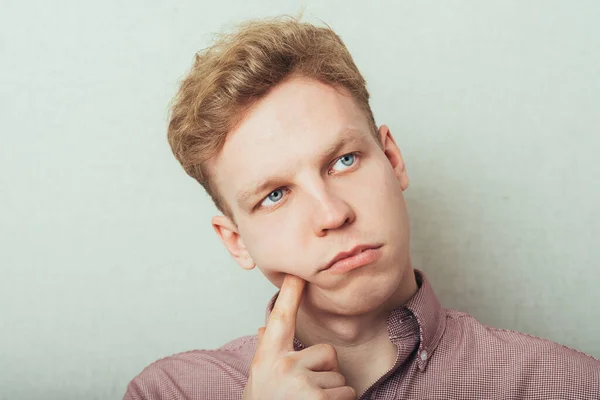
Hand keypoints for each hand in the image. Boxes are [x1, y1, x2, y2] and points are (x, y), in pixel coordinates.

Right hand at [243, 274, 355, 399]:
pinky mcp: (319, 399)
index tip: (296, 272)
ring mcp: (301, 382)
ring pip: (338, 377)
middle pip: (328, 352)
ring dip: (331, 393)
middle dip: (326, 371)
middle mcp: (283, 366)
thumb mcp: (260, 377)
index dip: (290, 292)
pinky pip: (348, 393)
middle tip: (307, 392)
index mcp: (267, 357)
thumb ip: (266, 352)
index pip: (280, 318)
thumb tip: (263, 330)